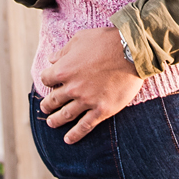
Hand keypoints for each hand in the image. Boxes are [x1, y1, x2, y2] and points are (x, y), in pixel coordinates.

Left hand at [39, 27, 142, 141]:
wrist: (132, 52)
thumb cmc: (106, 41)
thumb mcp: (80, 39)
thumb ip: (64, 51)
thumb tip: (52, 59)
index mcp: (64, 69)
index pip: (46, 79)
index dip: (48, 80)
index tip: (51, 81)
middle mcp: (72, 88)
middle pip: (53, 100)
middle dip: (47, 105)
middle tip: (45, 108)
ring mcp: (87, 101)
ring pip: (65, 115)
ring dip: (56, 121)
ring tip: (51, 123)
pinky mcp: (102, 110)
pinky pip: (85, 126)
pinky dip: (75, 134)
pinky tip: (68, 139)